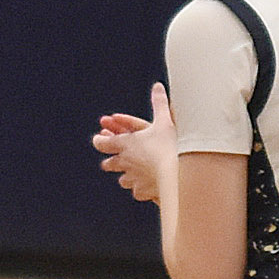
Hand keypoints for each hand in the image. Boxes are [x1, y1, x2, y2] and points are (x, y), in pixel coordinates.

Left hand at [94, 82, 177, 204]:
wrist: (178, 173)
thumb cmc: (170, 147)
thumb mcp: (165, 121)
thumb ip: (159, 104)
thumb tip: (157, 86)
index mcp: (124, 144)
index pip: (101, 143)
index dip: (100, 140)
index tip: (102, 139)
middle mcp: (124, 162)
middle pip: (108, 164)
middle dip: (112, 162)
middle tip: (117, 160)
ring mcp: (133, 178)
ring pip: (123, 180)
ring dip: (127, 176)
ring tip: (135, 175)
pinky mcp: (143, 191)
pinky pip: (138, 192)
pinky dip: (142, 189)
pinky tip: (149, 187)